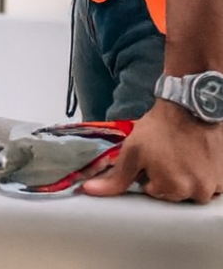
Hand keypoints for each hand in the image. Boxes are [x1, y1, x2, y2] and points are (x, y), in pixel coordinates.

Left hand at [81, 101, 222, 202]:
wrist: (189, 107)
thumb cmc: (159, 128)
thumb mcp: (132, 151)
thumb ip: (115, 177)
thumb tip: (89, 191)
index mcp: (173, 189)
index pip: (153, 191)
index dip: (148, 173)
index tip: (151, 157)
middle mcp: (197, 193)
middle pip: (174, 193)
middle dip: (167, 176)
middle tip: (165, 153)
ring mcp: (215, 186)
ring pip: (193, 189)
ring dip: (186, 175)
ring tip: (181, 153)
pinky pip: (212, 184)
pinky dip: (203, 173)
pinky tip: (195, 156)